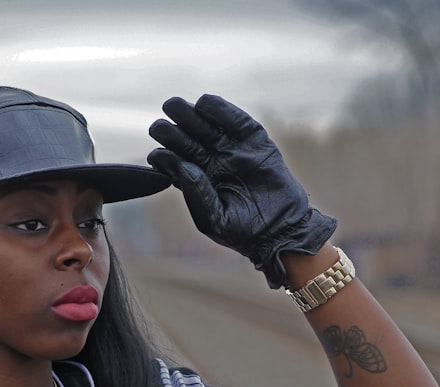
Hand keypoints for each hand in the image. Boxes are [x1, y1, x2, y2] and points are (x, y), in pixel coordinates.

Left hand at [147, 94, 335, 288]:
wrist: (281, 229)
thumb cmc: (243, 230)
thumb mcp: (215, 219)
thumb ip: (198, 195)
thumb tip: (184, 167)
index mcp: (195, 178)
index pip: (173, 161)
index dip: (164, 157)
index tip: (158, 156)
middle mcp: (209, 159)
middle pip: (184, 138)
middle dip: (170, 131)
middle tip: (157, 126)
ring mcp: (231, 147)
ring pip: (204, 125)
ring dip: (188, 114)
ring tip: (174, 107)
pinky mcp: (253, 139)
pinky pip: (235, 120)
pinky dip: (221, 110)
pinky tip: (205, 103)